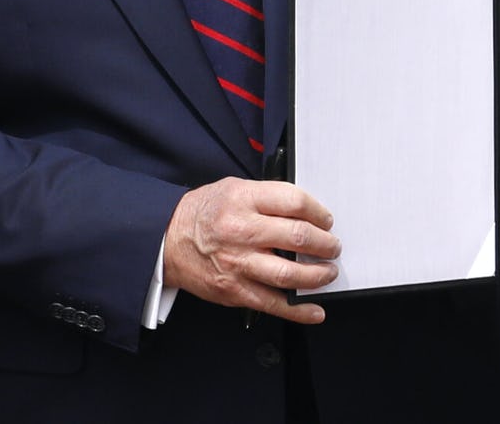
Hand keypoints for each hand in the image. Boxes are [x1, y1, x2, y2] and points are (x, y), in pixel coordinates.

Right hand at [162, 178, 340, 324]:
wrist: (167, 240)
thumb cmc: (201, 214)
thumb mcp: (232, 189)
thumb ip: (267, 198)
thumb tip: (305, 212)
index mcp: (242, 200)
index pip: (295, 202)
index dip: (319, 213)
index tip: (325, 221)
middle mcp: (241, 231)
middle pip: (299, 237)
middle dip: (325, 244)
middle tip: (331, 247)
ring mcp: (238, 263)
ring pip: (291, 274)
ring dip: (318, 275)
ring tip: (326, 271)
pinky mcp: (235, 289)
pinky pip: (274, 304)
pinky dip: (300, 311)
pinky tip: (314, 309)